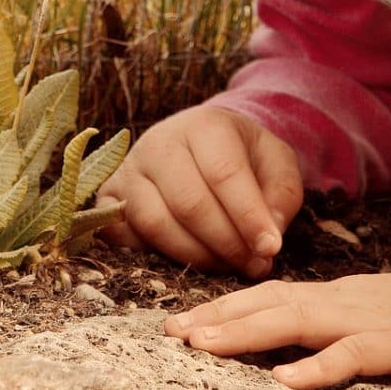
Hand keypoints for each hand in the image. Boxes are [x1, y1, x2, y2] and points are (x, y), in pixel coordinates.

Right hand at [95, 105, 302, 277]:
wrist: (203, 141)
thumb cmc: (243, 155)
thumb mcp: (277, 162)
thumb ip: (282, 195)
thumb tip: (268, 236)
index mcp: (204, 124)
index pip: (224, 173)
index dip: (248, 217)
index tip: (270, 249)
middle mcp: (159, 142)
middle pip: (189, 203)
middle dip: (226, 243)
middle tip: (253, 265)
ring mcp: (129, 169)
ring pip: (155, 223)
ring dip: (195, 255)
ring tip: (226, 264)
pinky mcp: (109, 196)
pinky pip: (121, 234)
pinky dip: (151, 255)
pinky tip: (184, 260)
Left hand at [165, 269, 390, 388]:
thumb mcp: (384, 315)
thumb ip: (343, 323)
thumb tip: (299, 342)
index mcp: (342, 295)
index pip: (272, 293)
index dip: (226, 306)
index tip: (184, 321)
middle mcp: (346, 300)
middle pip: (271, 301)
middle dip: (218, 317)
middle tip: (173, 331)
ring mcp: (371, 319)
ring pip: (297, 320)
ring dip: (246, 332)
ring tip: (203, 345)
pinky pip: (351, 355)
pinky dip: (317, 367)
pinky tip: (286, 381)